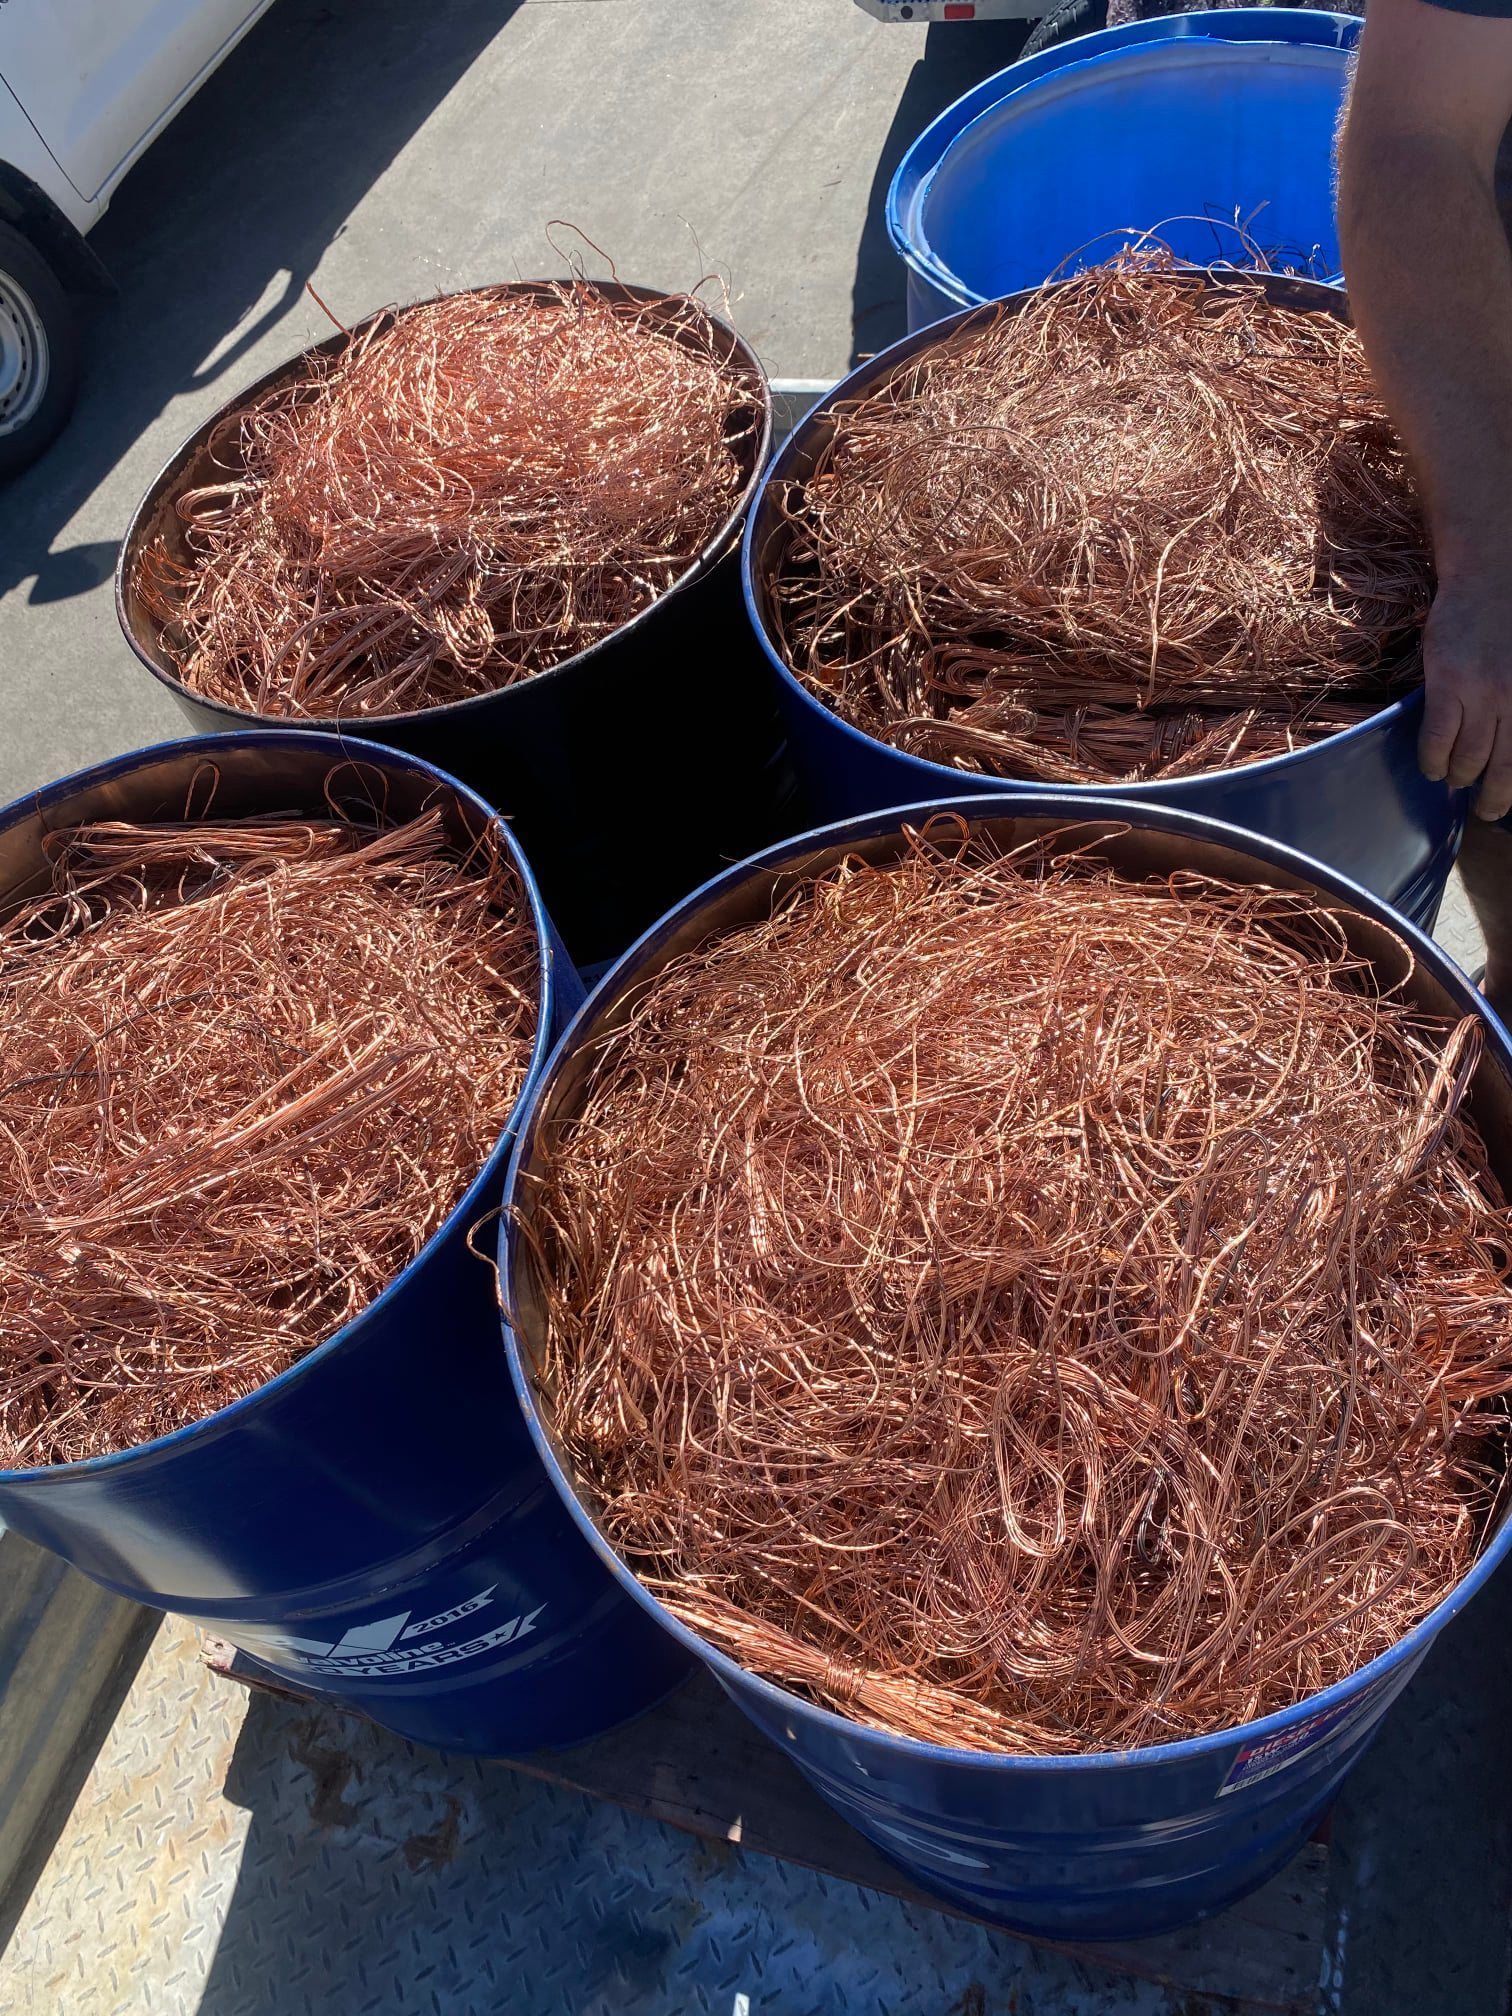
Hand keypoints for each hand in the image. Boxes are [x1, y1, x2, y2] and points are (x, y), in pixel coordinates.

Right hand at [1419, 579, 1511, 821]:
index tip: (1505, 800)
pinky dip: (1433, 760)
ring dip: (1460, 779)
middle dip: (1494, 799)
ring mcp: (1484, 694)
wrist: (1493, 575)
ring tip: (1454, 783)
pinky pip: (1438, 738)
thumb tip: (1508, 742)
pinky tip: (1433, 767)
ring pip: (1470, 759)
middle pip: (1506, 768)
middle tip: (1486, 811)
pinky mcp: (1450, 684)